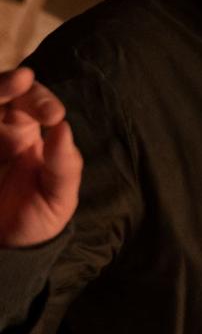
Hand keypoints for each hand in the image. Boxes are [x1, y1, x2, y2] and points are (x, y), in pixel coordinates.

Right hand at [0, 68, 80, 247]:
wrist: (7, 253)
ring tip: (8, 88)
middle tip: (20, 80)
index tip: (53, 116)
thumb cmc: (38, 219)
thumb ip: (64, 164)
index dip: (40, 99)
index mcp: (28, 134)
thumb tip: (63, 127)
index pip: (32, 101)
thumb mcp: (59, 197)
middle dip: (6, 84)